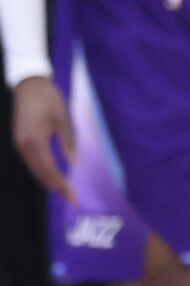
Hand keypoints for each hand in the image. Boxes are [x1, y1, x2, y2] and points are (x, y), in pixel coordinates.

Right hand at [11, 76, 74, 198]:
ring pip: (34, 169)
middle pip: (40, 173)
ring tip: (64, 192)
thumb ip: (69, 141)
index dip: (61, 184)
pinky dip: (42, 171)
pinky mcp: (20, 141)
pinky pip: (32, 162)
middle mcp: (23, 145)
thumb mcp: (63, 118)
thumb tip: (74, 163)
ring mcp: (19, 144)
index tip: (73, 196)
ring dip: (48, 181)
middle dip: (56, 187)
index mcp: (34, 140)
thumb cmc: (49, 99)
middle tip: (72, 199)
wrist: (29, 86)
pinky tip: (53, 177)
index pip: (49, 169)